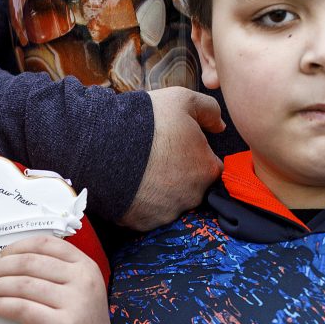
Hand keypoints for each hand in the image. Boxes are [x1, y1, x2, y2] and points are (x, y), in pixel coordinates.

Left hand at [0, 236, 116, 323]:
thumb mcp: (75, 291)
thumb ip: (52, 272)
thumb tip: (4, 261)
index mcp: (86, 266)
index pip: (44, 244)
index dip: (15, 248)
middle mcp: (84, 281)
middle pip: (29, 263)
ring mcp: (77, 304)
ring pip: (21, 284)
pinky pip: (21, 308)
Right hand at [121, 87, 224, 229]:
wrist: (104, 145)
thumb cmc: (148, 121)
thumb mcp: (183, 100)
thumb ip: (209, 110)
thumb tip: (220, 126)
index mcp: (207, 170)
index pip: (210, 167)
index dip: (194, 155)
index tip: (177, 147)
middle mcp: (193, 197)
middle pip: (191, 188)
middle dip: (178, 175)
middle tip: (157, 158)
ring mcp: (168, 213)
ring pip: (169, 202)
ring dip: (159, 191)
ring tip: (140, 170)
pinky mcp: (144, 223)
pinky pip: (146, 214)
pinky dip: (141, 202)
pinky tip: (130, 184)